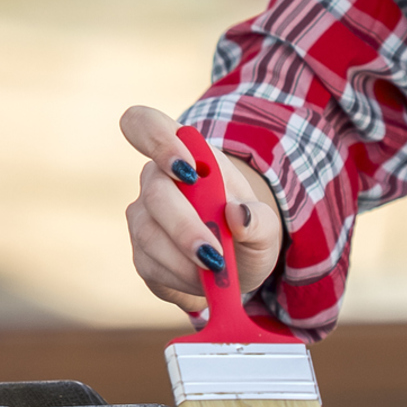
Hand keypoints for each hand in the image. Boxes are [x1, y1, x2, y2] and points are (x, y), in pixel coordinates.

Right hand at [121, 104, 285, 314]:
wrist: (237, 266)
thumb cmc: (248, 232)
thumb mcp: (266, 227)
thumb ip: (259, 221)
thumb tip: (238, 214)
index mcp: (186, 154)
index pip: (147, 126)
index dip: (158, 141)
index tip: (187, 169)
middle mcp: (156, 179)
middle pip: (155, 192)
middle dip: (185, 227)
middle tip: (215, 256)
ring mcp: (143, 216)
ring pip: (149, 234)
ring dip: (185, 260)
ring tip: (217, 272)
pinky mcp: (140, 252)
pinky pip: (151, 265)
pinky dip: (181, 278)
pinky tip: (202, 281)